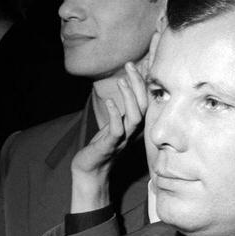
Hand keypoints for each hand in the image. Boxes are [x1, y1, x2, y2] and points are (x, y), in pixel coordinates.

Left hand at [70, 61, 147, 212]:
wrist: (89, 171)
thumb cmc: (101, 146)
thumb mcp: (113, 124)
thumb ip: (121, 110)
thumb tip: (125, 89)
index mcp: (134, 126)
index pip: (145, 102)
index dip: (142, 83)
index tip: (136, 64)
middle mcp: (132, 133)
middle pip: (144, 107)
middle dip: (138, 85)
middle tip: (130, 65)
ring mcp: (122, 140)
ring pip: (134, 118)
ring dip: (129, 98)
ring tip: (121, 80)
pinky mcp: (109, 147)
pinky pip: (117, 131)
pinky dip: (114, 115)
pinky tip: (110, 101)